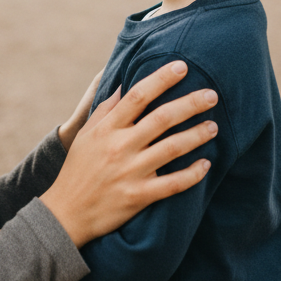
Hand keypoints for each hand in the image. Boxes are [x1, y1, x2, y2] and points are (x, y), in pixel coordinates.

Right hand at [40, 61, 217, 247]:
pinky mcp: (139, 197)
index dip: (161, 79)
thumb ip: (106, 109)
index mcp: (107, 128)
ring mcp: (130, 172)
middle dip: (190, 104)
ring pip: (172, 148)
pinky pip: (173, 184)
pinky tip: (206, 164)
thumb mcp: (87, 134)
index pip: (138, 96)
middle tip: (212, 95)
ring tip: (213, 126)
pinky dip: (192, 174)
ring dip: (196, 135)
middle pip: (161, 118)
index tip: (182, 67)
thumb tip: (125, 84)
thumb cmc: (78, 168)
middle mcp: (120, 147)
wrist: (67, 212)